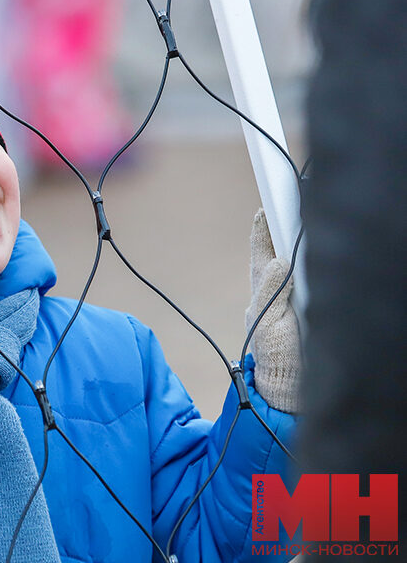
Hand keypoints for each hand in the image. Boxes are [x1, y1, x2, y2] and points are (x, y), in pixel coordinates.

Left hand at [245, 209, 300, 412]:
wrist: (292, 385)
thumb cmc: (274, 355)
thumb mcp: (266, 324)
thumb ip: (270, 293)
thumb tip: (278, 262)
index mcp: (263, 292)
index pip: (262, 253)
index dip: (263, 229)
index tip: (265, 207)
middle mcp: (278, 290)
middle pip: (281, 252)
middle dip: (284, 228)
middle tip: (288, 201)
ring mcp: (295, 297)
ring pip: (297, 264)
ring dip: (301, 244)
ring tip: (303, 219)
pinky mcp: (313, 305)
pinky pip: (314, 279)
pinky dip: (317, 265)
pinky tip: (324, 251)